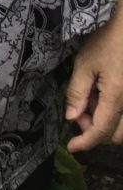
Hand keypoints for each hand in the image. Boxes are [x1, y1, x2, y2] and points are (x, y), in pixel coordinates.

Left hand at [66, 10, 122, 150]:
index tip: (71, 147)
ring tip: (89, 99)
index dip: (86, 142)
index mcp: (117, 98)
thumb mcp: (85, 65)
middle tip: (77, 112)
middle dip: (94, 130)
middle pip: (116, 134)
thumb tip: (71, 117)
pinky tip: (101, 95)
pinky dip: (113, 112)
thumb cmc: (107, 43)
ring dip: (104, 122)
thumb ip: (77, 93)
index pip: (102, 131)